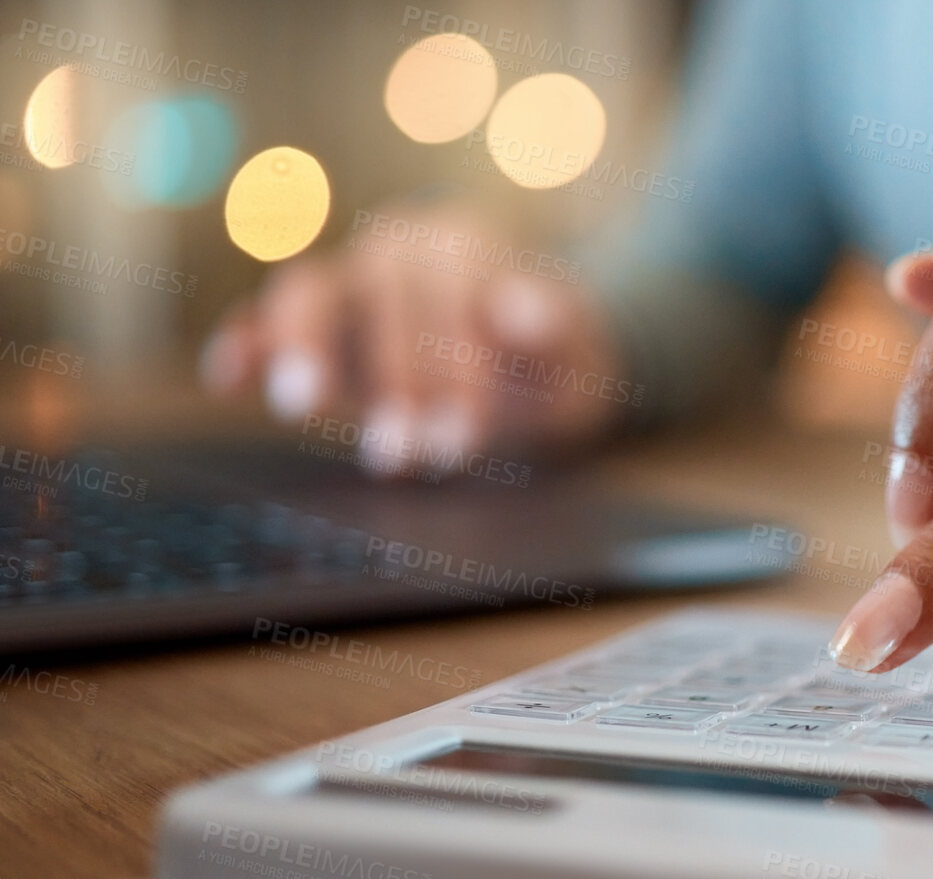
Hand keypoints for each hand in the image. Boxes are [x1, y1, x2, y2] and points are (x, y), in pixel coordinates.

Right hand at [201, 201, 626, 469]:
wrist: (542, 361)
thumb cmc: (560, 357)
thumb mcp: (580, 352)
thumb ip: (554, 328)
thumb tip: (517, 308)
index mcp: (466, 246)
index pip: (447, 294)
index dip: (451, 367)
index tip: (462, 436)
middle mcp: (400, 251)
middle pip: (377, 291)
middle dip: (391, 375)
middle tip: (402, 454)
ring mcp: (352, 285)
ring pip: (311, 293)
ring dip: (304, 346)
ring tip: (301, 406)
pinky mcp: (319, 328)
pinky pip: (269, 321)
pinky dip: (246, 341)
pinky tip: (227, 375)